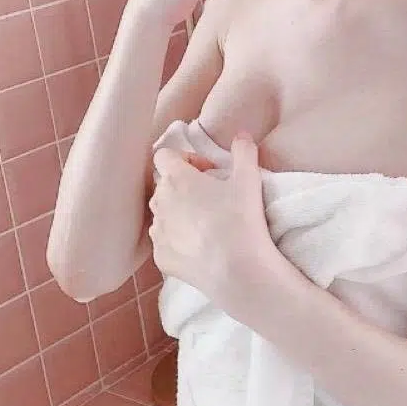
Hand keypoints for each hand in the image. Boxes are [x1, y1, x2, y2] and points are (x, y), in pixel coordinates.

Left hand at [148, 134, 282, 323]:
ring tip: (204, 223)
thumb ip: (244, 151)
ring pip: (162, 214)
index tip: (206, 171)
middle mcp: (160, 202)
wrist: (236, 270)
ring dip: (178, 213)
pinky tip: (200, 247)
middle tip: (210, 196)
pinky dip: (178, 241)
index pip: (164, 155)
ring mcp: (157, 232)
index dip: (185, 159)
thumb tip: (242, 135)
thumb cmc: (240, 218)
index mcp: (177, 178)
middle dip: (183, 187)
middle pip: (163, 185)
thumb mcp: (249, 179)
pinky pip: (164, 242)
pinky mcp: (160, 258)